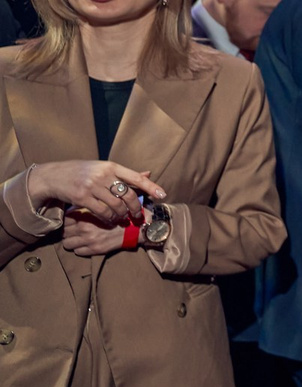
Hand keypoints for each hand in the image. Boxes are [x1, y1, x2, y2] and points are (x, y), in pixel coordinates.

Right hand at [25, 159, 163, 221]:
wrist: (54, 175)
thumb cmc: (82, 172)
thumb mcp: (103, 168)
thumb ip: (124, 174)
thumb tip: (149, 173)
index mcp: (111, 166)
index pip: (136, 177)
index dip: (151, 186)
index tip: (162, 195)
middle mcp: (103, 175)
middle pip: (128, 195)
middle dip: (136, 208)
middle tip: (138, 216)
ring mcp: (92, 186)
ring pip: (116, 206)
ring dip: (122, 215)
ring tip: (122, 219)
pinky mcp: (82, 197)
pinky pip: (101, 212)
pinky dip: (108, 219)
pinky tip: (109, 220)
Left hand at [62, 208, 140, 256]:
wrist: (135, 227)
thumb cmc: (119, 215)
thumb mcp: (102, 206)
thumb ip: (88, 208)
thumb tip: (73, 209)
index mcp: (85, 216)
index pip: (65, 218)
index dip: (68, 220)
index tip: (72, 221)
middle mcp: (84, 228)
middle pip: (64, 232)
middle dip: (68, 231)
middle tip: (74, 230)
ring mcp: (88, 240)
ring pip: (67, 244)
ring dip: (71, 241)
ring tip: (78, 239)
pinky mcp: (94, 250)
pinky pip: (77, 252)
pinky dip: (80, 249)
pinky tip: (86, 245)